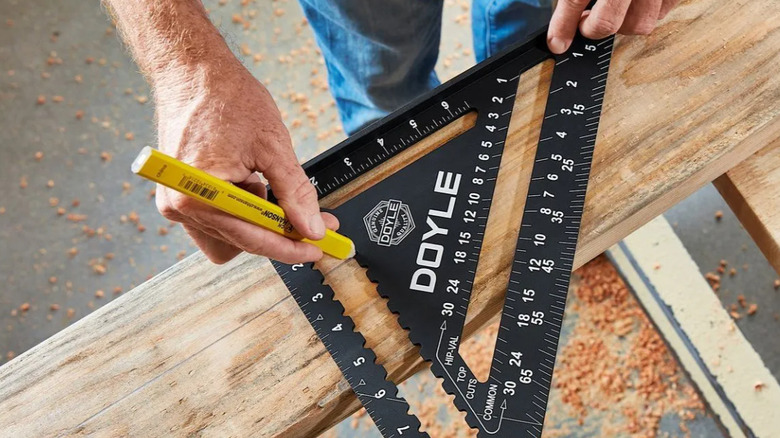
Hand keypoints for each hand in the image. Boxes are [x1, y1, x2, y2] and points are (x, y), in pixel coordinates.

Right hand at [154, 63, 337, 263]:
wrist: (192, 70)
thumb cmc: (227, 98)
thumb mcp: (273, 146)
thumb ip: (295, 193)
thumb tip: (311, 228)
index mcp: (200, 195)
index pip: (253, 238)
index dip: (290, 247)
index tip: (318, 248)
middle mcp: (180, 206)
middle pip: (241, 242)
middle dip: (279, 232)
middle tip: (313, 220)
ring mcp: (176, 203)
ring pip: (229, 237)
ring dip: (255, 222)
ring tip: (264, 182)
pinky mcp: (178, 196)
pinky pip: (216, 221)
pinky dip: (240, 211)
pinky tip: (247, 180)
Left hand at [547, 0, 679, 53]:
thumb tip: (560, 30)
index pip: (574, 1)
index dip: (562, 25)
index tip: (557, 43)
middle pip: (608, 23)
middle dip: (594, 27)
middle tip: (588, 20)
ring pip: (640, 24)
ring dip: (624, 24)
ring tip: (617, 10)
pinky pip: (663, 12)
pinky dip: (649, 13)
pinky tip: (639, 4)